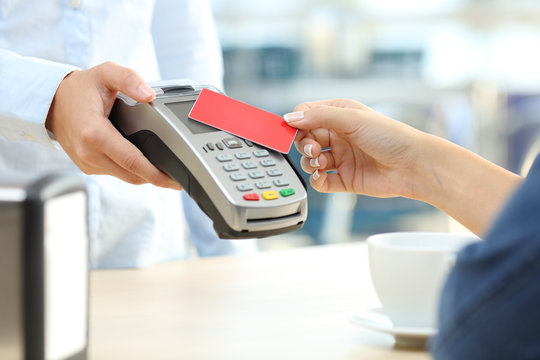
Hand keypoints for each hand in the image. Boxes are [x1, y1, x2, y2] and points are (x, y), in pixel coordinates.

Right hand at [46, 62, 180, 189]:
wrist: (53, 102)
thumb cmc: (80, 88)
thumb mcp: (106, 73)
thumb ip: (129, 79)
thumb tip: (149, 95)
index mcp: (94, 133)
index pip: (131, 161)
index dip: (155, 173)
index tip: (173, 179)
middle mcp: (89, 153)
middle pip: (132, 175)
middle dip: (157, 178)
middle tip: (177, 177)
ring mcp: (87, 162)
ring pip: (126, 177)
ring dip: (145, 175)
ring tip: (165, 168)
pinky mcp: (88, 167)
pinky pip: (117, 173)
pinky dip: (132, 170)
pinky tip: (143, 161)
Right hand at [284, 98, 522, 235]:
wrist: (413, 166)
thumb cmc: (390, 136)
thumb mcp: (352, 119)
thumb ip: (319, 116)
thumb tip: (290, 119)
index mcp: (340, 115)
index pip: (306, 115)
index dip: (297, 123)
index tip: (295, 131)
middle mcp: (338, 136)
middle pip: (305, 139)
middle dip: (305, 145)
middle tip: (315, 150)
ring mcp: (341, 158)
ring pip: (311, 161)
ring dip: (311, 163)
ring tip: (323, 163)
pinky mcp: (344, 179)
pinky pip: (321, 181)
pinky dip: (317, 180)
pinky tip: (323, 177)